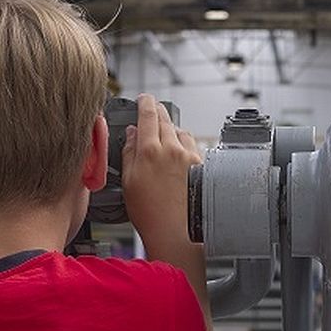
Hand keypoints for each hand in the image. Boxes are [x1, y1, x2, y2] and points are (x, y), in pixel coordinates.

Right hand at [123, 94, 201, 251]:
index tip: (143, 98)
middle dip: (158, 111)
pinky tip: (178, 153)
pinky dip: (183, 143)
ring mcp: (189, 157)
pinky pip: (192, 146)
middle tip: (152, 109)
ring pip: (180, 131)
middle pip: (165, 119)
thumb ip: (129, 152)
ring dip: (172, 128)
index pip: (148, 114)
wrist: (176, 232)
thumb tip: (131, 133)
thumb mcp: (129, 182)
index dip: (145, 102)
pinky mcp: (201, 166)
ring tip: (164, 136)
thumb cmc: (150, 214)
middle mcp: (172, 149)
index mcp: (149, 150)